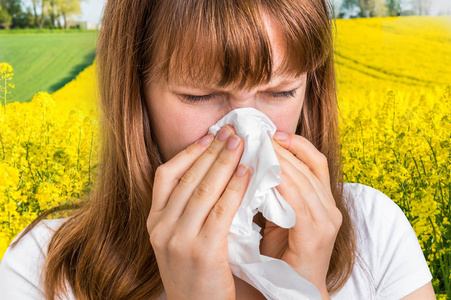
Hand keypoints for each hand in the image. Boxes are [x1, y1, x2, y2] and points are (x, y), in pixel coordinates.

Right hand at [147, 125, 250, 299]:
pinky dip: (234, 188)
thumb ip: (186, 211)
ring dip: (224, 162)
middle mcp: (161, 227)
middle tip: (230, 130)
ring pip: (203, 189)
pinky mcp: (202, 251)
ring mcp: (178, 239)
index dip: (188, 152)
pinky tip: (246, 173)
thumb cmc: (194, 274)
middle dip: (211, 150)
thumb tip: (212, 173)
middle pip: (187, 177)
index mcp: (154, 222)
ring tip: (240, 143)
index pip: (165, 175)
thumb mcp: (179, 240)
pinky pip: (221, 211)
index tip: (208, 136)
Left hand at [259, 131, 341, 297]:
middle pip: (308, 166)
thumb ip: (273, 195)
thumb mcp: (278, 218)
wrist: (296, 291)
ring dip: (281, 161)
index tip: (272, 132)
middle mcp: (330, 208)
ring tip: (260, 147)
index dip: (296, 144)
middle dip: (283, 148)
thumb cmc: (283, 255)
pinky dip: (283, 185)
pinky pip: (300, 203)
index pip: (315, 162)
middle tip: (259, 133)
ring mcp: (327, 221)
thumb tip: (252, 166)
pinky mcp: (317, 235)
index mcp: (323, 201)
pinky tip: (267, 174)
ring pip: (304, 180)